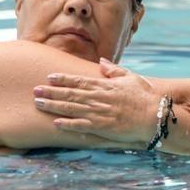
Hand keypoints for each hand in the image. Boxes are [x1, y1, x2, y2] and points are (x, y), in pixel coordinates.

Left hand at [33, 58, 158, 146]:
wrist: (155, 116)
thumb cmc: (145, 96)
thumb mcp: (131, 77)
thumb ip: (114, 70)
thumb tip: (101, 61)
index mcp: (104, 85)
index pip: (79, 80)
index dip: (63, 79)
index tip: (49, 77)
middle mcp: (98, 98)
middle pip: (70, 94)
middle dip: (51, 92)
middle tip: (35, 90)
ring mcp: (99, 113)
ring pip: (71, 109)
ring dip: (53, 106)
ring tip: (39, 104)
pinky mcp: (102, 128)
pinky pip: (81, 126)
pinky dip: (67, 125)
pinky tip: (55, 123)